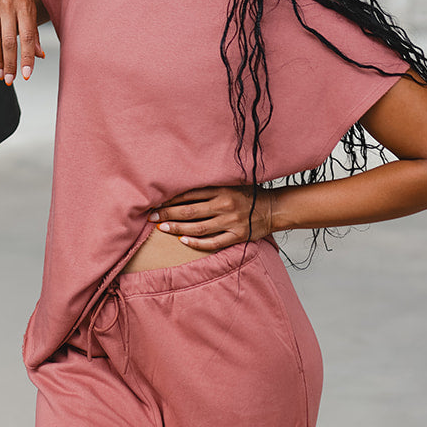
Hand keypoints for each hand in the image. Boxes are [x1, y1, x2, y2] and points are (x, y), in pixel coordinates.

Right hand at [0, 0, 43, 85]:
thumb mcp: (29, 4)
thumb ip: (33, 30)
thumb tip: (40, 55)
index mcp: (24, 5)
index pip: (27, 37)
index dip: (27, 57)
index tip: (26, 75)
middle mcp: (7, 6)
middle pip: (8, 41)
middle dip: (10, 63)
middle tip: (11, 80)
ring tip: (1, 74)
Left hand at [148, 185, 273, 250]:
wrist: (275, 208)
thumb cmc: (250, 194)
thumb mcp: (231, 183)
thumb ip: (211, 186)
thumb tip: (183, 187)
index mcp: (221, 190)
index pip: (190, 194)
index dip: (171, 199)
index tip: (155, 202)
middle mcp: (224, 205)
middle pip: (190, 211)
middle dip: (168, 214)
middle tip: (152, 217)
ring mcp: (230, 222)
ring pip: (198, 227)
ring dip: (177, 228)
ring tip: (162, 229)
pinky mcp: (237, 236)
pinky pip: (213, 243)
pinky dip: (197, 243)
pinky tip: (183, 241)